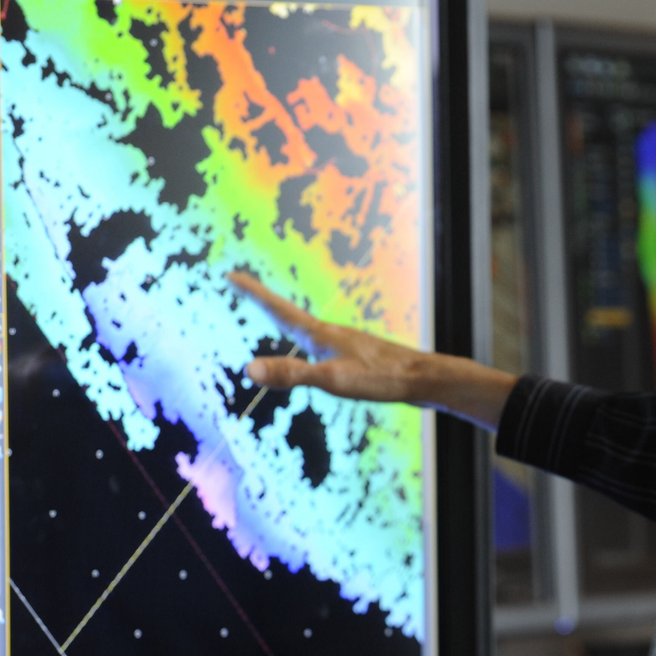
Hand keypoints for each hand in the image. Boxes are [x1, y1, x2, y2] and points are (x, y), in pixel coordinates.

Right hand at [229, 271, 515, 429]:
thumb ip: (292, 374)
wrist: (424, 379)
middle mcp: (331, 334)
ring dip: (284, 318)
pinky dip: (305, 339)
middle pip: (288, 313)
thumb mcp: (332, 380)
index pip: (277, 310)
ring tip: (271, 312)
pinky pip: (322, 343)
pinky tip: (317, 349)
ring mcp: (346, 343)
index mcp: (320, 335)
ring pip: (306, 328)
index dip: (253, 294)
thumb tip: (248, 369)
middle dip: (262, 301)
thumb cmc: (380, 379)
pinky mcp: (359, 356)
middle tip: (241, 285)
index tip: (230, 275)